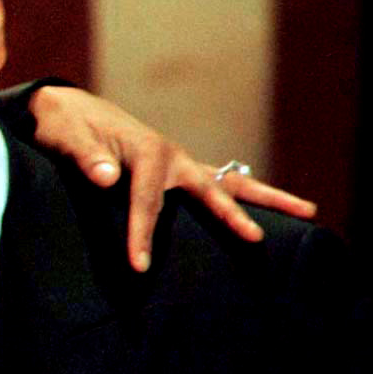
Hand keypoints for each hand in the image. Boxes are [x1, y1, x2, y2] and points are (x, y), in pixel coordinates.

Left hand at [29, 83, 317, 271]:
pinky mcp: (173, 169)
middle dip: (237, 216)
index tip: (139, 266)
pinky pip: (211, 186)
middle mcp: (171, 156)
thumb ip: (86, 158)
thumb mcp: (66, 138)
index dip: (142, 234)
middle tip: (259, 240)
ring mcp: (177, 162)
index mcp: (148, 151)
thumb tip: (106, 177)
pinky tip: (258, 215)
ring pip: (227, 184)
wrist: (65, 107)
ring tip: (308, 211)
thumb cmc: (63, 125)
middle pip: (214, 189)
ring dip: (264, 200)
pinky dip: (236, 198)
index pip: (148, 202)